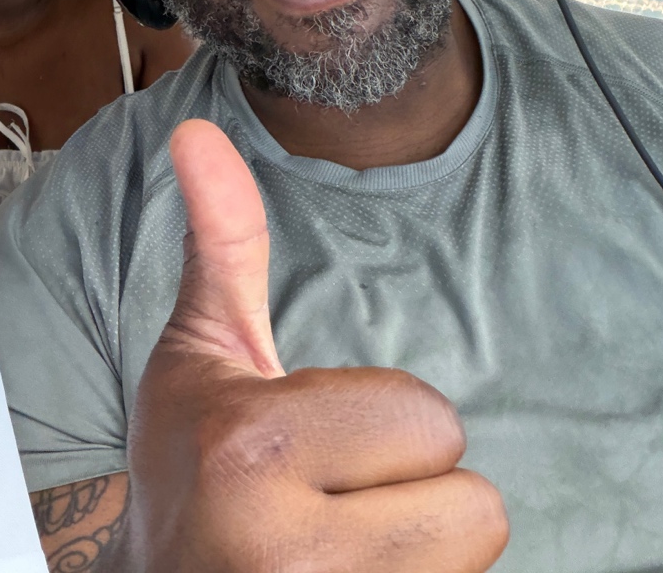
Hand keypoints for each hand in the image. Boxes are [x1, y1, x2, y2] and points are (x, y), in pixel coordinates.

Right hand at [125, 120, 508, 571]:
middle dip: (413, 491)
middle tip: (336, 499)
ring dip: (427, 547)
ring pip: (474, 553)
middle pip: (473, 501)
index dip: (381, 425)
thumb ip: (224, 244)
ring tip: (350, 541)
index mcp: (255, 448)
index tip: (313, 444)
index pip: (432, 421)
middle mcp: (291, 549)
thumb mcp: (202, 355)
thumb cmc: (188, 468)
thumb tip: (198, 131)